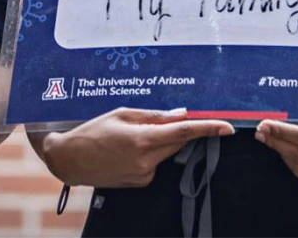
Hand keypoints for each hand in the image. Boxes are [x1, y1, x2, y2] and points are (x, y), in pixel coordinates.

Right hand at [38, 107, 233, 187]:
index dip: (208, 128)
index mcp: (141, 139)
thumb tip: (181, 115)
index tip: (227, 127)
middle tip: (161, 120)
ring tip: (130, 136)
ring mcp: (144, 175)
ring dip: (159, 141)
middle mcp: (146, 161)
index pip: (183, 133)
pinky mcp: (141, 182)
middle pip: (177, 142)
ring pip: (166, 153)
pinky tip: (127, 150)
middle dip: (177, 130)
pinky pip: (155, 163)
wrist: (70, 160)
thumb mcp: (121, 114)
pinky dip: (149, 153)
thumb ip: (154, 115)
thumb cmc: (91, 132)